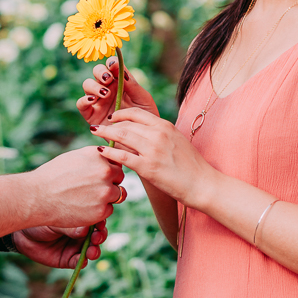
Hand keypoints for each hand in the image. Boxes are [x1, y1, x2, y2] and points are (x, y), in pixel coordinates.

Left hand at [13, 221, 108, 268]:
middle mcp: (82, 234)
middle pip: (98, 236)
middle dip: (101, 237)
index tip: (101, 222)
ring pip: (92, 250)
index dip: (101, 222)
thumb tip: (87, 230)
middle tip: (98, 237)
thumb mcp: (56, 220)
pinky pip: (79, 262)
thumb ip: (71, 227)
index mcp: (81, 219)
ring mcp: (76, 247)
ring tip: (92, 251)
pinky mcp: (69, 260)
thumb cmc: (41, 221)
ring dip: (94, 251)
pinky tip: (82, 260)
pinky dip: (82, 262)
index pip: (96, 220)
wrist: (23, 234)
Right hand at [30, 146, 124, 227]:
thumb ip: (94, 158)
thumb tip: (109, 162)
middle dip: (109, 183)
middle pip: (119, 178)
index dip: (107, 169)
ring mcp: (105, 191)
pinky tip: (82, 207)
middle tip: (90, 188)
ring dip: (106, 197)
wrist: (38, 196)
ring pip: (116, 194)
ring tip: (85, 198)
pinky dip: (99, 211)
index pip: (115, 161)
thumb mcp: (74, 157)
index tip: (96, 175)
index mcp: (98, 154)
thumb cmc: (52, 176)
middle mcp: (105, 170)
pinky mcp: (102, 210)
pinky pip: (108, 210)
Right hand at [77, 57, 158, 126]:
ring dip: (94, 85)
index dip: (111, 63)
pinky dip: (84, 99)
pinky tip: (93, 100)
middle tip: (108, 79)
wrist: (142, 141)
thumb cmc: (146, 118)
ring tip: (105, 93)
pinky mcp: (90, 114)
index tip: (114, 66)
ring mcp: (98, 101)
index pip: (112, 66)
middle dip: (100, 72)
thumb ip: (133, 85)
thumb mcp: (143, 99)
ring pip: (87, 85)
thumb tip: (122, 71)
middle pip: (97, 72)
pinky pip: (81, 103)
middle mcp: (107, 88)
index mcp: (120, 82)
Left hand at [89, 108, 213, 209]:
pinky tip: (101, 151)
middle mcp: (158, 134)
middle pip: (126, 124)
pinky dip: (109, 152)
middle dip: (109, 124)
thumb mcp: (177, 141)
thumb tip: (144, 132)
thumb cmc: (191, 165)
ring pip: (122, 136)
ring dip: (105, 133)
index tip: (112, 118)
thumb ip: (161, 134)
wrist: (203, 184)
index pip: (137, 113)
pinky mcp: (148, 168)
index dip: (121, 113)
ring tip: (94, 133)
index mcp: (165, 126)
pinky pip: (122, 156)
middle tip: (98, 127)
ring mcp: (153, 151)